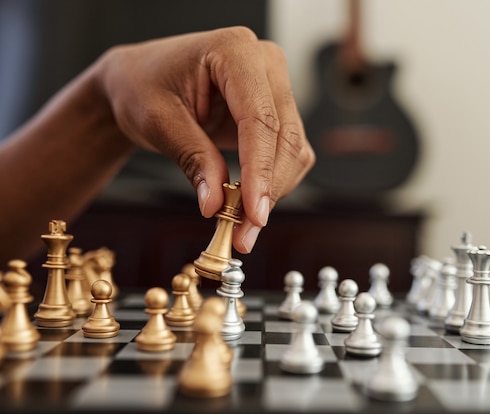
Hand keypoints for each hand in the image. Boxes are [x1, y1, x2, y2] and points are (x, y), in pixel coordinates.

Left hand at [96, 26, 314, 252]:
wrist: (140, 80)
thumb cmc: (143, 86)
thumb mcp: (159, 121)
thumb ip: (193, 159)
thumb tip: (217, 204)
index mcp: (235, 50)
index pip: (260, 118)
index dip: (260, 170)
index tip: (253, 213)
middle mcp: (265, 64)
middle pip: (285, 136)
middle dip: (268, 189)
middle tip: (245, 232)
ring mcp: (275, 87)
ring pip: (294, 149)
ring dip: (273, 191)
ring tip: (242, 226)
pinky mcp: (276, 112)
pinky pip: (290, 153)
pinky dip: (273, 183)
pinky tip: (249, 204)